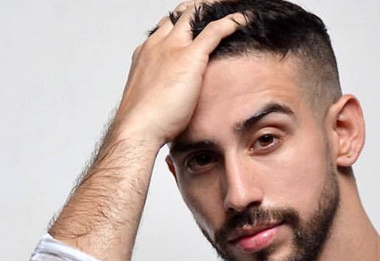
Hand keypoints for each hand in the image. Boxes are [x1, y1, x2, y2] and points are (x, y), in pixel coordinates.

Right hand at [112, 2, 247, 145]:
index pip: (165, 27)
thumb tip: (168, 107)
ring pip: (195, 14)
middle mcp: (158, 44)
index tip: (192, 25)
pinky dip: (230, 22)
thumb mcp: (150, 102)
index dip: (180, 22)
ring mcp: (172, 48)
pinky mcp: (189, 58)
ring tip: (229, 6)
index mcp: (146, 54)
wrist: (137, 128)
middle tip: (212, 7)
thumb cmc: (142, 124)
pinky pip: (214, 31)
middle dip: (197, 8)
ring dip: (213, 7)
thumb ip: (160, 94)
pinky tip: (242, 20)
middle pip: (179, 14)